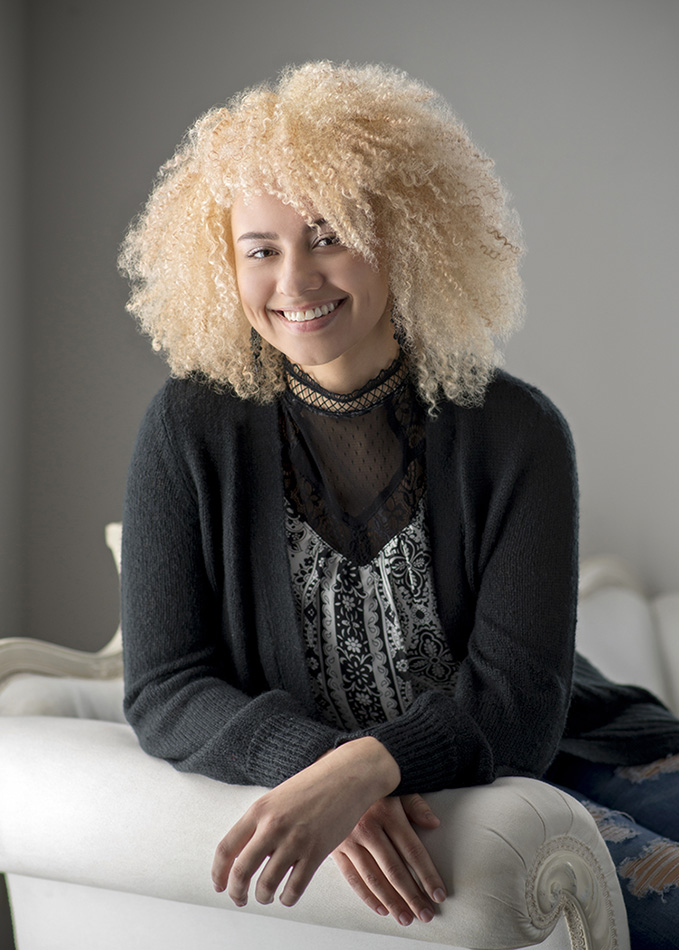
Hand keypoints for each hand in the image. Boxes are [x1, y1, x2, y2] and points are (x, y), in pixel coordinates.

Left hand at [211, 737, 399, 908]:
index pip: (226, 848)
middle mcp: (273, 826)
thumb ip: (261, 822)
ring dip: (263, 897)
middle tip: (239, 899)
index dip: (218, 873)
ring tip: (266, 896)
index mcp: (259, 810)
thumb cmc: (313, 785)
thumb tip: (246, 852)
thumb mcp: (278, 797)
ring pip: (267, 885)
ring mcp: (295, 840)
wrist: (347, 775)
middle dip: (236, 892)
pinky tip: (287, 895)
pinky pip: (294, 888)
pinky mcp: (317, 852)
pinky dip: (287, 898)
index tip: (219, 886)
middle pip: (241, 871)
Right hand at [332, 793, 446, 925]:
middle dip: (413, 895)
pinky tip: (380, 907)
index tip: (439, 894)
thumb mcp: (396, 785)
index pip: (412, 851)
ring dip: (391, 901)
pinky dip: (366, 895)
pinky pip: (351, 876)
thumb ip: (416, 805)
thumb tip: (435, 824)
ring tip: (406, 917)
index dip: (427, 874)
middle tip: (427, 914)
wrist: (332, 772)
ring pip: (373, 877)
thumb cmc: (369, 781)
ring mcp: (348, 838)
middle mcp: (367, 827)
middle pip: (395, 869)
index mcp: (386, 812)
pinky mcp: (334, 847)